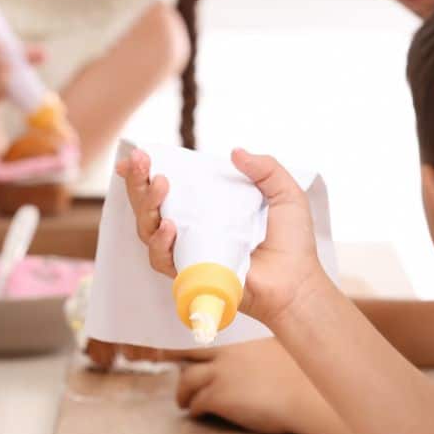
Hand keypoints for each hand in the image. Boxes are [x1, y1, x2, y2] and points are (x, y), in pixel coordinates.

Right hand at [116, 147, 329, 324]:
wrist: (297, 281)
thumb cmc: (292, 242)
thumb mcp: (284, 193)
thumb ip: (265, 168)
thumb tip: (235, 152)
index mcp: (207, 206)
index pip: (167, 187)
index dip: (144, 173)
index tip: (137, 155)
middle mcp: (191, 227)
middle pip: (149, 206)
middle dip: (138, 182)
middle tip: (140, 161)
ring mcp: (188, 251)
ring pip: (148, 230)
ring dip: (147, 206)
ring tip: (160, 185)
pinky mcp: (189, 274)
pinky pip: (163, 259)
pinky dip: (161, 242)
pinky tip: (169, 226)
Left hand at [177, 338, 310, 433]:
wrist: (308, 396)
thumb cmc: (308, 376)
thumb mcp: (286, 349)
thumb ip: (268, 349)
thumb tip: (271, 351)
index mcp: (242, 342)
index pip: (208, 339)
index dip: (194, 347)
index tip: (185, 351)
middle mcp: (227, 355)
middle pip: (190, 358)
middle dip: (181, 369)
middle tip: (182, 382)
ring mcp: (220, 375)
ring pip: (187, 381)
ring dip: (184, 394)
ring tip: (185, 403)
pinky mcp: (219, 397)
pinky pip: (197, 404)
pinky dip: (195, 410)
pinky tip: (200, 415)